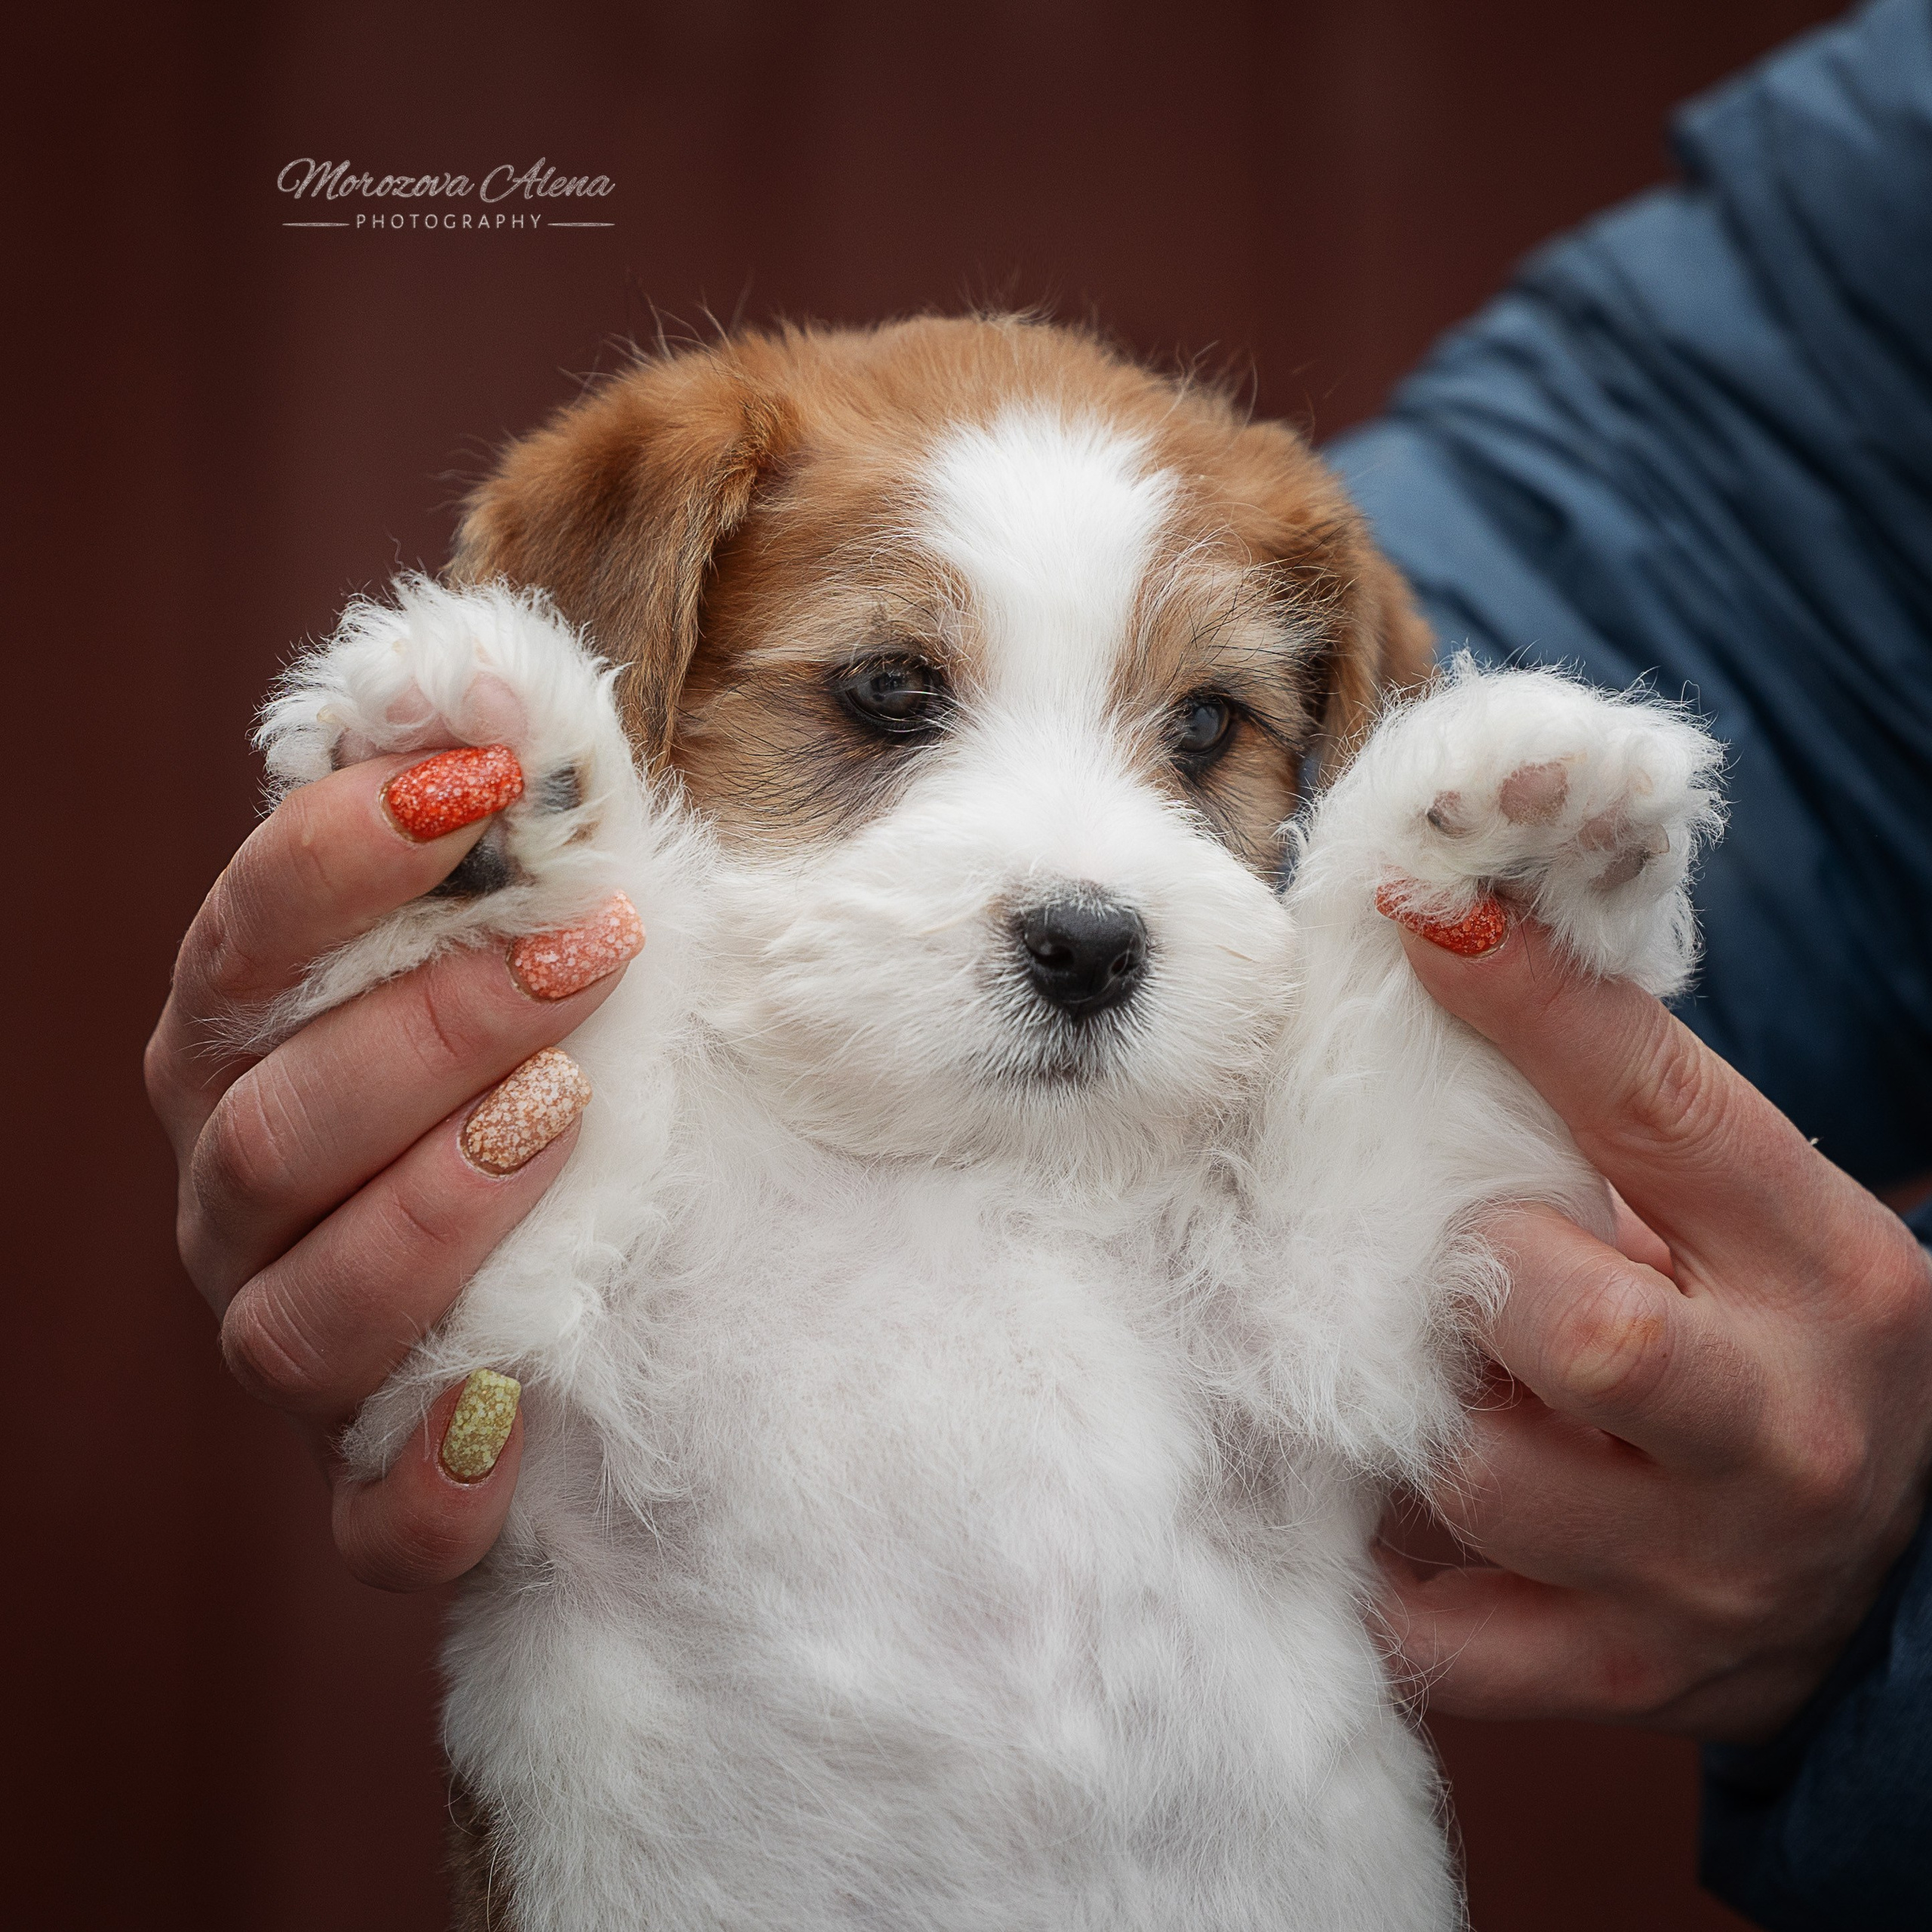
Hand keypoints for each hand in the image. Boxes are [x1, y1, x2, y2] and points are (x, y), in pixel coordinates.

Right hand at [145, 750, 630, 1589]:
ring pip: (297, 1314)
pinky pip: (370, 1524)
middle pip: (271, 1127)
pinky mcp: (376, 1488)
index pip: (246, 942)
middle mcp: (247, 1200)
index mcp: (258, 1052)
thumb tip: (505, 681)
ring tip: (566, 1121)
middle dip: (427, 1030)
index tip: (488, 787)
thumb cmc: (565, 1071)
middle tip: (586, 956)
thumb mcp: (551, 950)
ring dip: (430, 1213)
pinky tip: (511, 1416)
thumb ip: (513, 844)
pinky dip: (428, 1484)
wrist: (600, 1279)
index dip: (342, 856)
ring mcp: (300, 1349)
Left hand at [1376, 912, 1931, 1742]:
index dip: (1533, 1003)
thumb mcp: (1749, 1224)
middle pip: (1577, 1328)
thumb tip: (1440, 954)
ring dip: (1424, 1419)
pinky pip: (1433, 1624)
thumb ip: (1621, 1123)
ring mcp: (1703, 1569)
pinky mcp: (1619, 1672)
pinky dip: (1390, 1567)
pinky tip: (1413, 1514)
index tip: (1424, 916)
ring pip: (1477, 1476)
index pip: (1662, 1107)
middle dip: (1481, 1280)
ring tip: (1454, 1391)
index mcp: (1826, 1267)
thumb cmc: (1771, 1343)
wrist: (1887, 1575)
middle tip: (1475, 1272)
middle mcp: (1782, 1423)